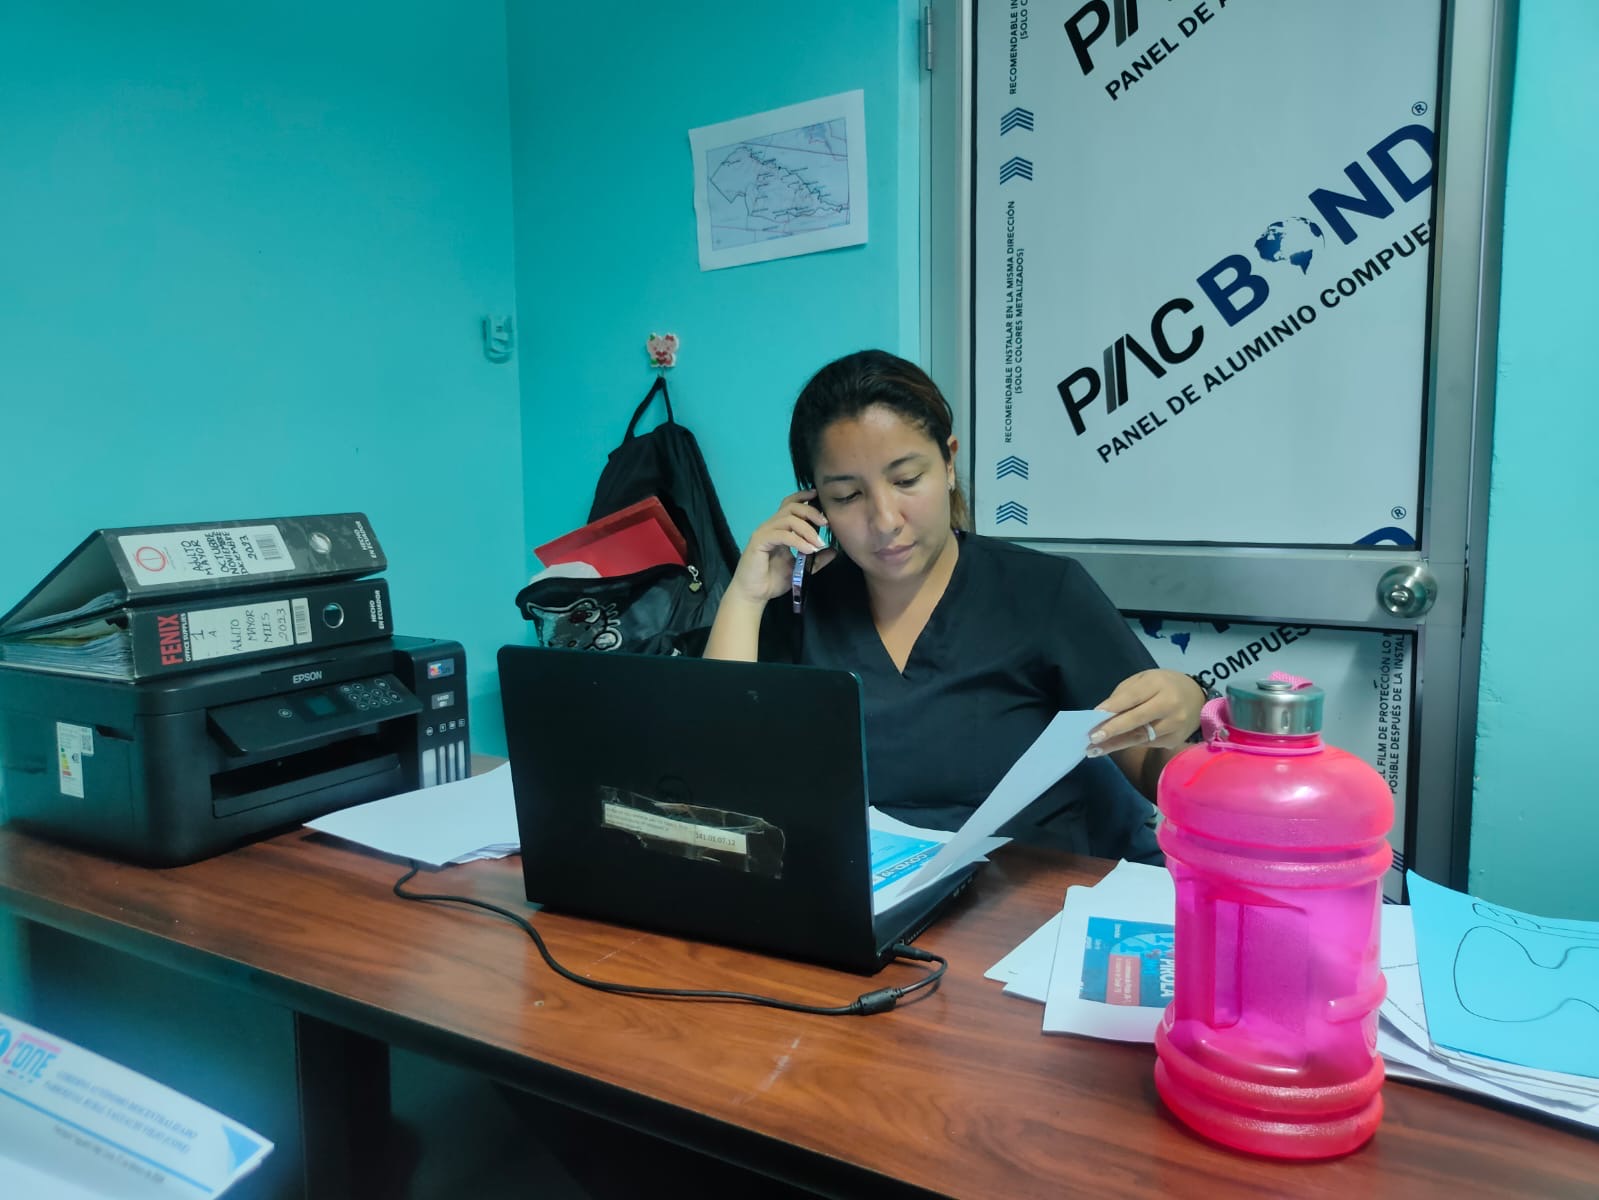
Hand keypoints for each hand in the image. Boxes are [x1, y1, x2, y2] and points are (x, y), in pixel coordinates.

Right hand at [726, 490, 838, 605]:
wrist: (753, 595)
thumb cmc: (772, 581)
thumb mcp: (800, 568)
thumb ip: (816, 559)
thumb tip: (833, 550)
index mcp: (779, 528)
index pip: (790, 505)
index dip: (803, 497)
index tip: (818, 496)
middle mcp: (770, 526)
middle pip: (791, 507)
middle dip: (811, 512)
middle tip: (826, 523)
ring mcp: (764, 533)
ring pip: (788, 519)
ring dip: (807, 529)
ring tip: (818, 543)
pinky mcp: (759, 542)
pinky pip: (782, 535)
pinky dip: (798, 541)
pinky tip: (808, 550)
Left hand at [1085, 669, 1204, 756]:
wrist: (1197, 698)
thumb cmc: (1163, 685)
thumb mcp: (1144, 680)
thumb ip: (1124, 695)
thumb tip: (1102, 715)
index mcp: (1160, 684)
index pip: (1134, 696)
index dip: (1114, 707)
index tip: (1094, 716)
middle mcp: (1170, 705)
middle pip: (1139, 719)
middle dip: (1113, 730)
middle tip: (1091, 738)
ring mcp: (1175, 725)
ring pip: (1141, 737)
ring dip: (1116, 744)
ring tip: (1093, 750)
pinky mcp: (1175, 740)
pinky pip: (1147, 743)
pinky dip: (1128, 745)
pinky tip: (1111, 747)